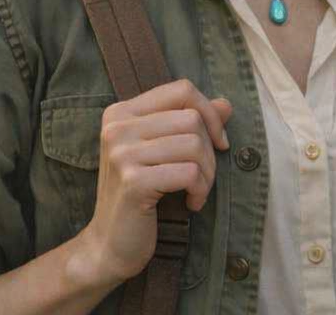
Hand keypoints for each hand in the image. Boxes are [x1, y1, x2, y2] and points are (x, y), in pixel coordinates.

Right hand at [76, 79, 231, 287]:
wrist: (109, 245)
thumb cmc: (141, 194)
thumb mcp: (164, 151)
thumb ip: (192, 122)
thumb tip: (226, 104)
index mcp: (121, 112)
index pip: (181, 89)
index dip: (208, 112)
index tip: (217, 141)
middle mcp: (117, 127)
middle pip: (192, 118)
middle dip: (209, 150)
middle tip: (203, 176)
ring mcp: (121, 154)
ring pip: (194, 144)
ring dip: (207, 173)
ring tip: (196, 190)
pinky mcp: (133, 182)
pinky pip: (189, 173)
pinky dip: (200, 189)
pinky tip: (191, 203)